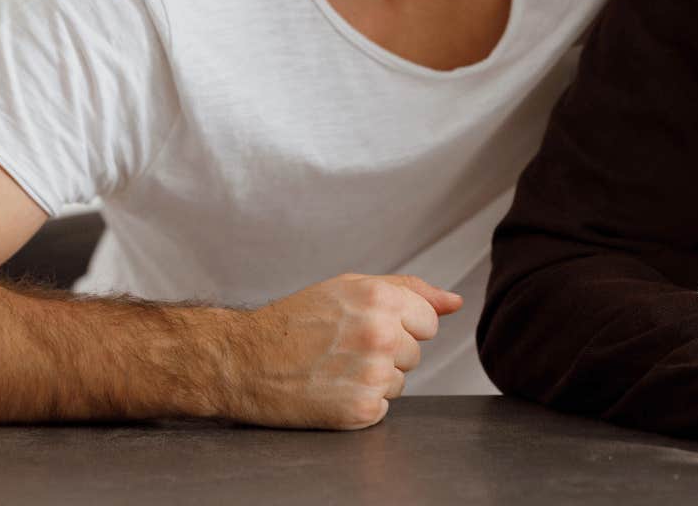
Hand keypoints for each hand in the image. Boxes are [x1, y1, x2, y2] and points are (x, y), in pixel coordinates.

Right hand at [228, 272, 461, 429]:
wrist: (242, 361)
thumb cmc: (294, 322)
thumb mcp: (349, 288)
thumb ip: (410, 290)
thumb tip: (455, 302)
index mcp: (381, 299)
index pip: (428, 321)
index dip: (399, 326)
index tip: (365, 327)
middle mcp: (381, 334)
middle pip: (415, 354)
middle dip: (386, 352)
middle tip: (342, 349)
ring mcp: (372, 374)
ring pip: (399, 382)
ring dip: (373, 379)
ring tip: (333, 368)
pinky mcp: (360, 410)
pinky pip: (381, 408)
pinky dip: (359, 404)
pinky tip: (330, 390)